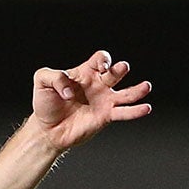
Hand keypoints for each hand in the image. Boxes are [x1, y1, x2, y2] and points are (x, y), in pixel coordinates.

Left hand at [30, 51, 152, 151]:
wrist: (46, 129)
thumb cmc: (45, 103)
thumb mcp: (41, 81)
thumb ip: (53, 77)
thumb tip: (70, 90)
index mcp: (85, 72)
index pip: (101, 59)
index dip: (103, 60)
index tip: (100, 67)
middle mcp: (98, 85)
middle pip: (116, 72)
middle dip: (119, 69)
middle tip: (121, 68)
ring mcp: (104, 101)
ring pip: (127, 93)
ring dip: (138, 89)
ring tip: (146, 86)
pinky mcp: (106, 117)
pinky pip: (124, 112)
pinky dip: (135, 111)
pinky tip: (145, 108)